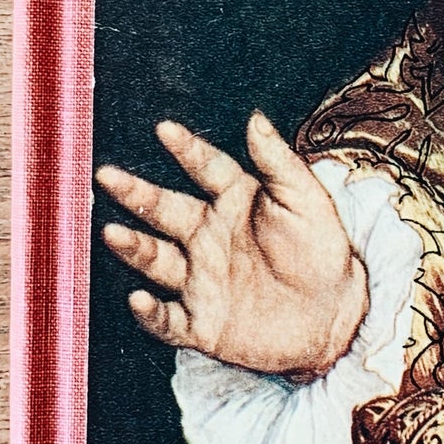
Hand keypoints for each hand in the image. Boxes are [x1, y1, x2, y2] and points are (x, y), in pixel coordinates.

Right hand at [96, 113, 368, 375]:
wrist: (336, 316)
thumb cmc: (323, 252)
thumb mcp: (307, 202)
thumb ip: (279, 163)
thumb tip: (255, 119)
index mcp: (234, 203)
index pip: (206, 169)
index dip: (187, 150)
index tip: (165, 129)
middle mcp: (208, 237)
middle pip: (165, 210)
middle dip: (136, 194)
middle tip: (107, 176)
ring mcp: (201, 280)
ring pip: (156, 260)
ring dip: (133, 247)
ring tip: (111, 233)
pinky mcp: (203, 324)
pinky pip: (168, 318)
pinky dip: (150, 312)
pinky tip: (138, 298)